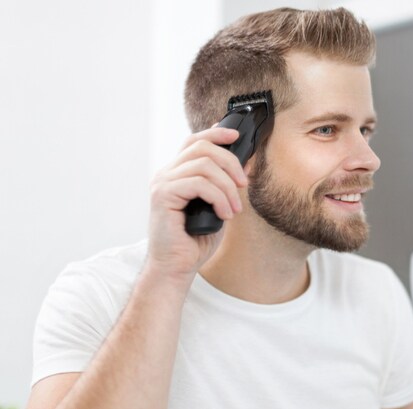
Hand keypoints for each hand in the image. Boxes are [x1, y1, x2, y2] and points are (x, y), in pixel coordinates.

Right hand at [146, 127, 247, 285]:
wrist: (176, 267)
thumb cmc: (194, 241)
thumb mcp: (219, 206)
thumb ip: (227, 185)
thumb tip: (245, 163)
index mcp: (177, 174)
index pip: (194, 141)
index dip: (216, 133)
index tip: (237, 136)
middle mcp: (166, 174)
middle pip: (202, 147)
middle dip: (230, 162)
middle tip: (244, 184)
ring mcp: (162, 183)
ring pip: (204, 165)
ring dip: (227, 186)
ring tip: (234, 209)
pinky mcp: (162, 195)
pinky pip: (199, 183)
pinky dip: (219, 197)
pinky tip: (224, 214)